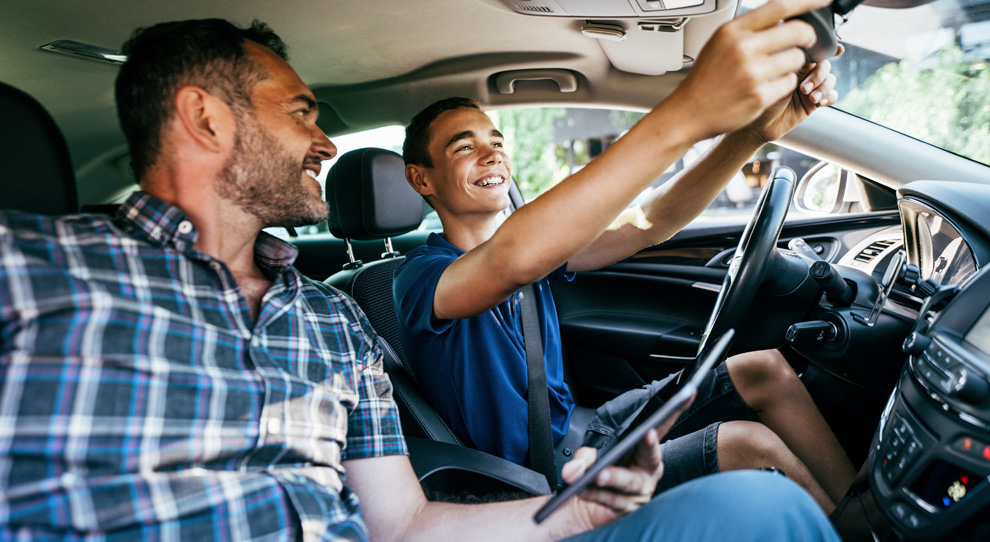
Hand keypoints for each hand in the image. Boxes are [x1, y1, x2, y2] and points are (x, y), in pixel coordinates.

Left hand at [559, 393, 694, 529]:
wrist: (587, 508)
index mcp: (644, 449)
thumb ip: (584, 458)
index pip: (661, 426)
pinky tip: (582, 490)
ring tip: (597, 474)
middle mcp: (648, 469)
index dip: (675, 410)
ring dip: (611, 476)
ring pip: (629, 482)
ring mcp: (641, 491)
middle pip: (652, 455)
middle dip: (649, 445)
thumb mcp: (590, 458)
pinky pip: (614, 500)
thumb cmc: (598, 475)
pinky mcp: (629, 509)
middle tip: (646, 434)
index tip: (685, 396)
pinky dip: (596, 495)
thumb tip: (575, 470)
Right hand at [666, 0, 830, 140]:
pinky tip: (768, 87)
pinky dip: (784, 84)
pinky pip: (789, 83)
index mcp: (733, 31)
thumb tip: (782, 17)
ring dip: (794, 64)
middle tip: (808, 41)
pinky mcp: (760, 96)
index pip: (780, 7)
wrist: (689, 113)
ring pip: (797, 59)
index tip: (824, 1)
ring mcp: (752, 73)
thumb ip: (748, 29)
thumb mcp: (720, 44)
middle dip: (809, 36)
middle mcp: (743, 48)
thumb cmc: (706, 80)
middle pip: (797, 31)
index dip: (808, 2)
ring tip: (777, 70)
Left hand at [743, 45, 842, 144]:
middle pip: (824, 65)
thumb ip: (787, 65)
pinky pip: (831, 95)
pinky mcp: (813, 103)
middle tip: (803, 89)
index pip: (812, 51)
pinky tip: (819, 103)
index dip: (826, 48)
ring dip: (824, 87)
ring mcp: (809, 88)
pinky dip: (829, 97)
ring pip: (830, 80)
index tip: (838, 49)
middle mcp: (802, 74)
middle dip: (819, 75)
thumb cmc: (757, 100)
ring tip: (811, 98)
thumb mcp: (771, 79)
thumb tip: (802, 52)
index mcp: (792, 63)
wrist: (757, 125)